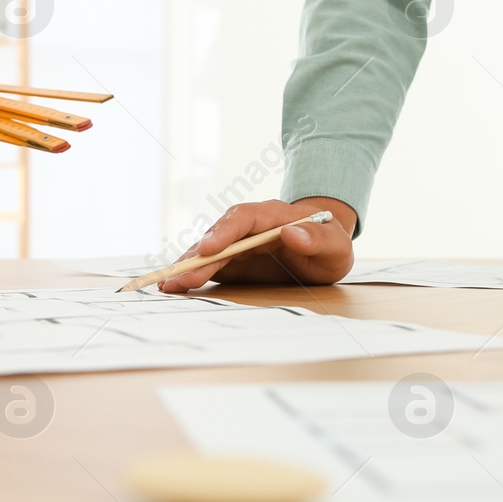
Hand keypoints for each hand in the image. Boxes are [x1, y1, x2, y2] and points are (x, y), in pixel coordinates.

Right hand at [158, 197, 356, 292]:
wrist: (323, 246)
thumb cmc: (329, 243)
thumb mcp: (335, 245)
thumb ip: (317, 239)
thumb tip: (292, 234)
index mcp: (272, 215)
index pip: (243, 218)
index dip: (224, 232)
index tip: (209, 249)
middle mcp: (249, 226)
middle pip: (217, 236)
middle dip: (198, 257)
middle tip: (179, 277)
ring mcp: (237, 242)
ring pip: (208, 251)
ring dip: (187, 267)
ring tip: (167, 284)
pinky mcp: (232, 259)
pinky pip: (209, 265)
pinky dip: (191, 274)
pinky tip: (173, 286)